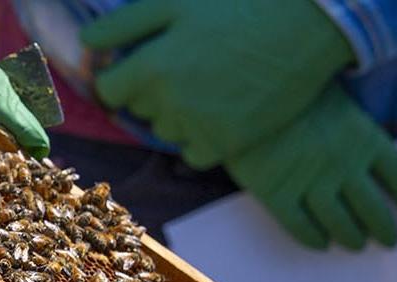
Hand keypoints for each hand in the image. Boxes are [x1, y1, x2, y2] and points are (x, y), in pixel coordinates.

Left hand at [81, 0, 353, 167]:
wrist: (310, 22)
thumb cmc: (239, 3)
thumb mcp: (174, 1)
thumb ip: (123, 26)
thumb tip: (86, 45)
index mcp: (151, 67)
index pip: (109, 90)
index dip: (122, 75)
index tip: (140, 63)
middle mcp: (170, 104)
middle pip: (139, 110)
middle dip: (153, 89)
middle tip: (189, 63)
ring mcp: (200, 128)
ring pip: (166, 131)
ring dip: (177, 113)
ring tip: (210, 81)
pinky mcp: (229, 144)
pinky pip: (194, 152)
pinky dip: (202, 135)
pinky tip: (223, 106)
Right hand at [223, 85, 396, 249]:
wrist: (242, 88)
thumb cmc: (293, 89)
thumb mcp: (337, 100)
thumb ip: (355, 129)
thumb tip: (369, 154)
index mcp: (365, 138)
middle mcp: (344, 166)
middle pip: (373, 210)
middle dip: (385, 229)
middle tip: (390, 240)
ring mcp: (310, 182)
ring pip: (340, 224)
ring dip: (352, 238)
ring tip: (356, 244)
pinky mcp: (276, 193)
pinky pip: (300, 227)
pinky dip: (312, 239)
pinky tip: (320, 244)